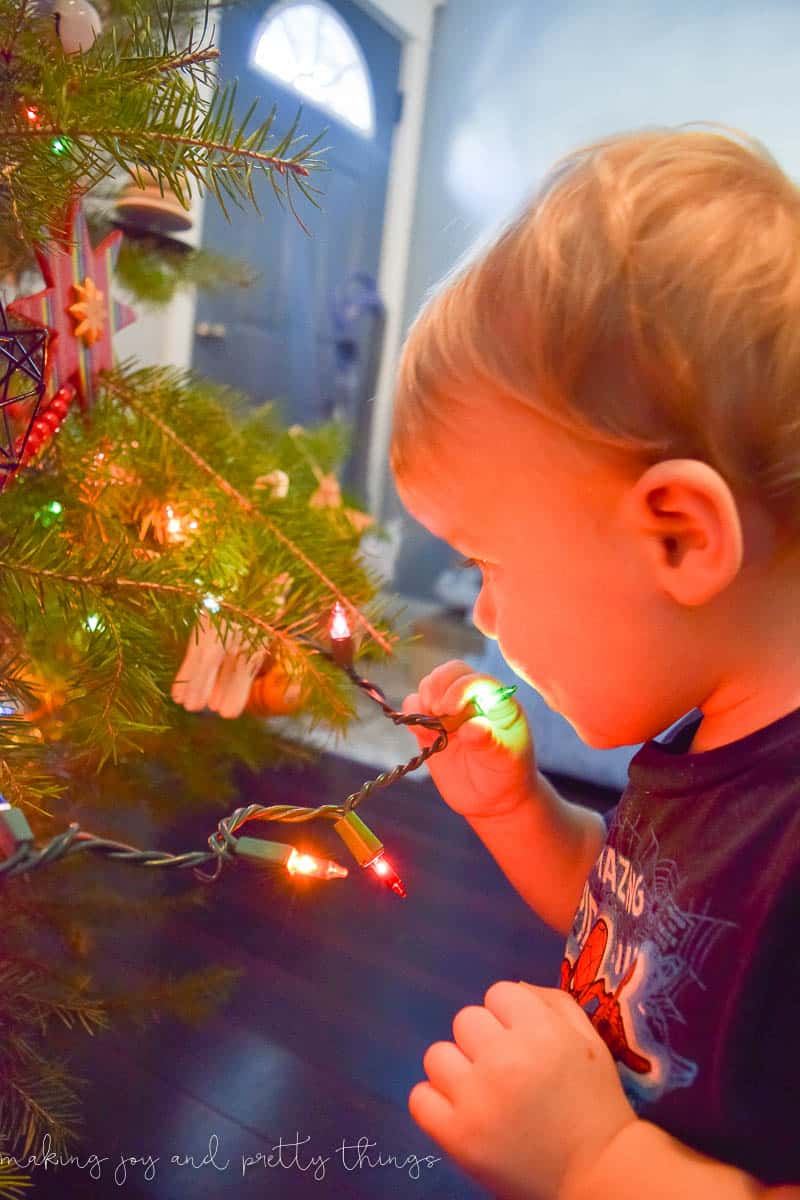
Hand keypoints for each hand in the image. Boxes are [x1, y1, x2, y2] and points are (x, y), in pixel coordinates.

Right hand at [402, 660, 536, 818]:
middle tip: (436, 710)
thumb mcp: (505, 760)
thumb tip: (472, 727)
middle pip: (451, 673)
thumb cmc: (507, 775)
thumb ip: (490, 742)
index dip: (460, 688)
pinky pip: (414, 708)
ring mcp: (450, 711)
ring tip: (430, 723)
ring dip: (424, 698)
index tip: (451, 709)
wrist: (491, 799)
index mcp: (497, 700)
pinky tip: (421, 733)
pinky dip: (411, 714)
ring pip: (430, 686)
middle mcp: (473, 699)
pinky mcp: (430, 725)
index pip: (477, 680)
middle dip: (438, 686)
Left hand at [409, 981, 636, 1199]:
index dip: (510, 1017)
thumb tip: (513, 988)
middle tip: (506, 1071)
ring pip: (436, 1055)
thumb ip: (553, 1003)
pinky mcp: (456, 1136)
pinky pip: (419, 1097)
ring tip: (482, 1092)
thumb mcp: (589, 1041)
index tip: (525, 1043)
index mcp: (540, 1031)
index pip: (498, 993)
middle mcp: (503, 1059)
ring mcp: (476, 1099)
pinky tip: (462, 1112)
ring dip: (457, 1069)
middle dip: (484, 1040)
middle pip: (465, 1020)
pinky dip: (435, 1103)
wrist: (599, 1174)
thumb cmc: (595, 1103)